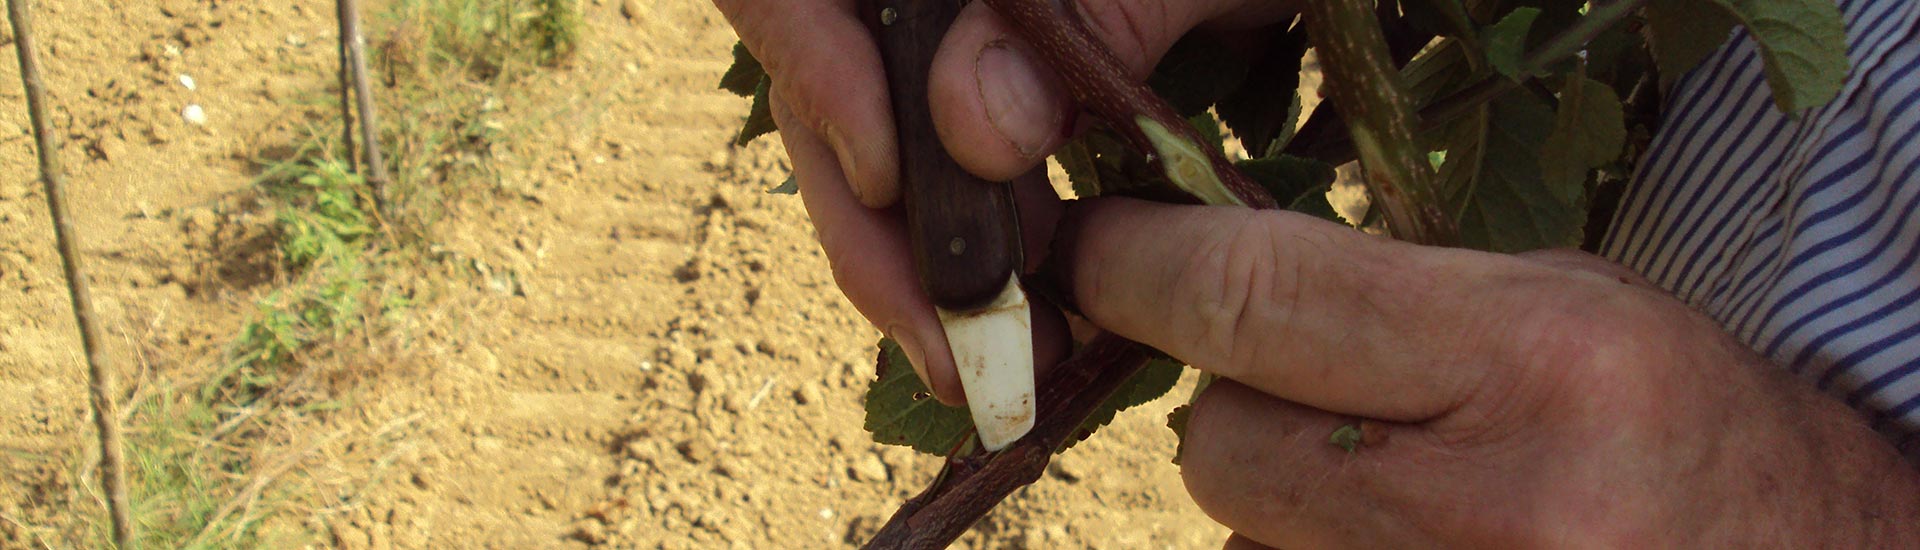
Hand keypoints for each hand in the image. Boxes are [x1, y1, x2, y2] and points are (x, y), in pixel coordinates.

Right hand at [708, 0, 1294, 402]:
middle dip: (877, 233)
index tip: (893, 181)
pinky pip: (962, 187)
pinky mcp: (1014, 107)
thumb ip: (1092, 11)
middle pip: (829, 97)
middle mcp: (934, 0)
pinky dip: (994, 264)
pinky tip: (1045, 327)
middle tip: (954, 350)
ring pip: (887, 161)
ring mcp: (967, 52)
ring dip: (932, 273)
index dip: (811, 74)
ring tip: (1006, 366)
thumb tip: (968, 127)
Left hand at [1058, 197, 1919, 546]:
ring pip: (1242, 539)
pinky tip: (1417, 548)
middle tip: (1340, 401)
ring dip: (1287, 506)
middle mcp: (1498, 510)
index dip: (1140, 269)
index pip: (1252, 299)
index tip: (1097, 256)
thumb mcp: (1562, 308)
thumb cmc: (1682, 423)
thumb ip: (1384, 300)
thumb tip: (1191, 296)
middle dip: (1241, 408)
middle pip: (1218, 447)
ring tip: (1418, 499)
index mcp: (1542, 363)